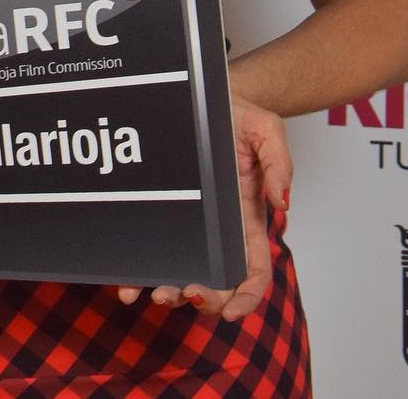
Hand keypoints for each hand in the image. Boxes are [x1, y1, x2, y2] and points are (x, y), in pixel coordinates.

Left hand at [115, 93, 291, 319]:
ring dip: (168, 290)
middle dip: (202, 298)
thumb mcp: (267, 131)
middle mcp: (216, 229)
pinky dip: (138, 269)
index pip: (253, 270)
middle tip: (184, 294)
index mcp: (246, 218)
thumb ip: (279, 165)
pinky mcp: (162, 209)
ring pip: (180, 270)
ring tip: (155, 293)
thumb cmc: (240, 116)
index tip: (230, 313)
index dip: (246, 297)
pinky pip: (151, 244)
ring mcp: (188, 223)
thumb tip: (283, 203)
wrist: (206, 93)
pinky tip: (124, 280)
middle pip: (215, 280)